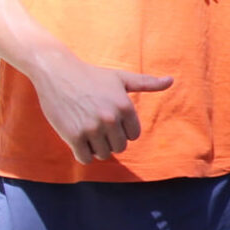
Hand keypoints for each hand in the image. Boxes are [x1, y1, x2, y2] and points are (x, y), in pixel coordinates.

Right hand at [31, 49, 171, 161]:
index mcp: (125, 107)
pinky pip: (85, 158)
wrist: (57, 72)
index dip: (122, 130)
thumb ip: (147, 83)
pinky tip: (78, 140)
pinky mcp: (73, 135)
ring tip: (87, 132)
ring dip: (96, 148)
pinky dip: (83, 153)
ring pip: (103, 154)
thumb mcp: (121, 78)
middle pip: (119, 147)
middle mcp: (110, 118)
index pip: (133, 136)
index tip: (110, 119)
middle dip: (110, 140)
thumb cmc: (91, 75)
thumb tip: (171, 80)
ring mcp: (91, 128)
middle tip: (97, 126)